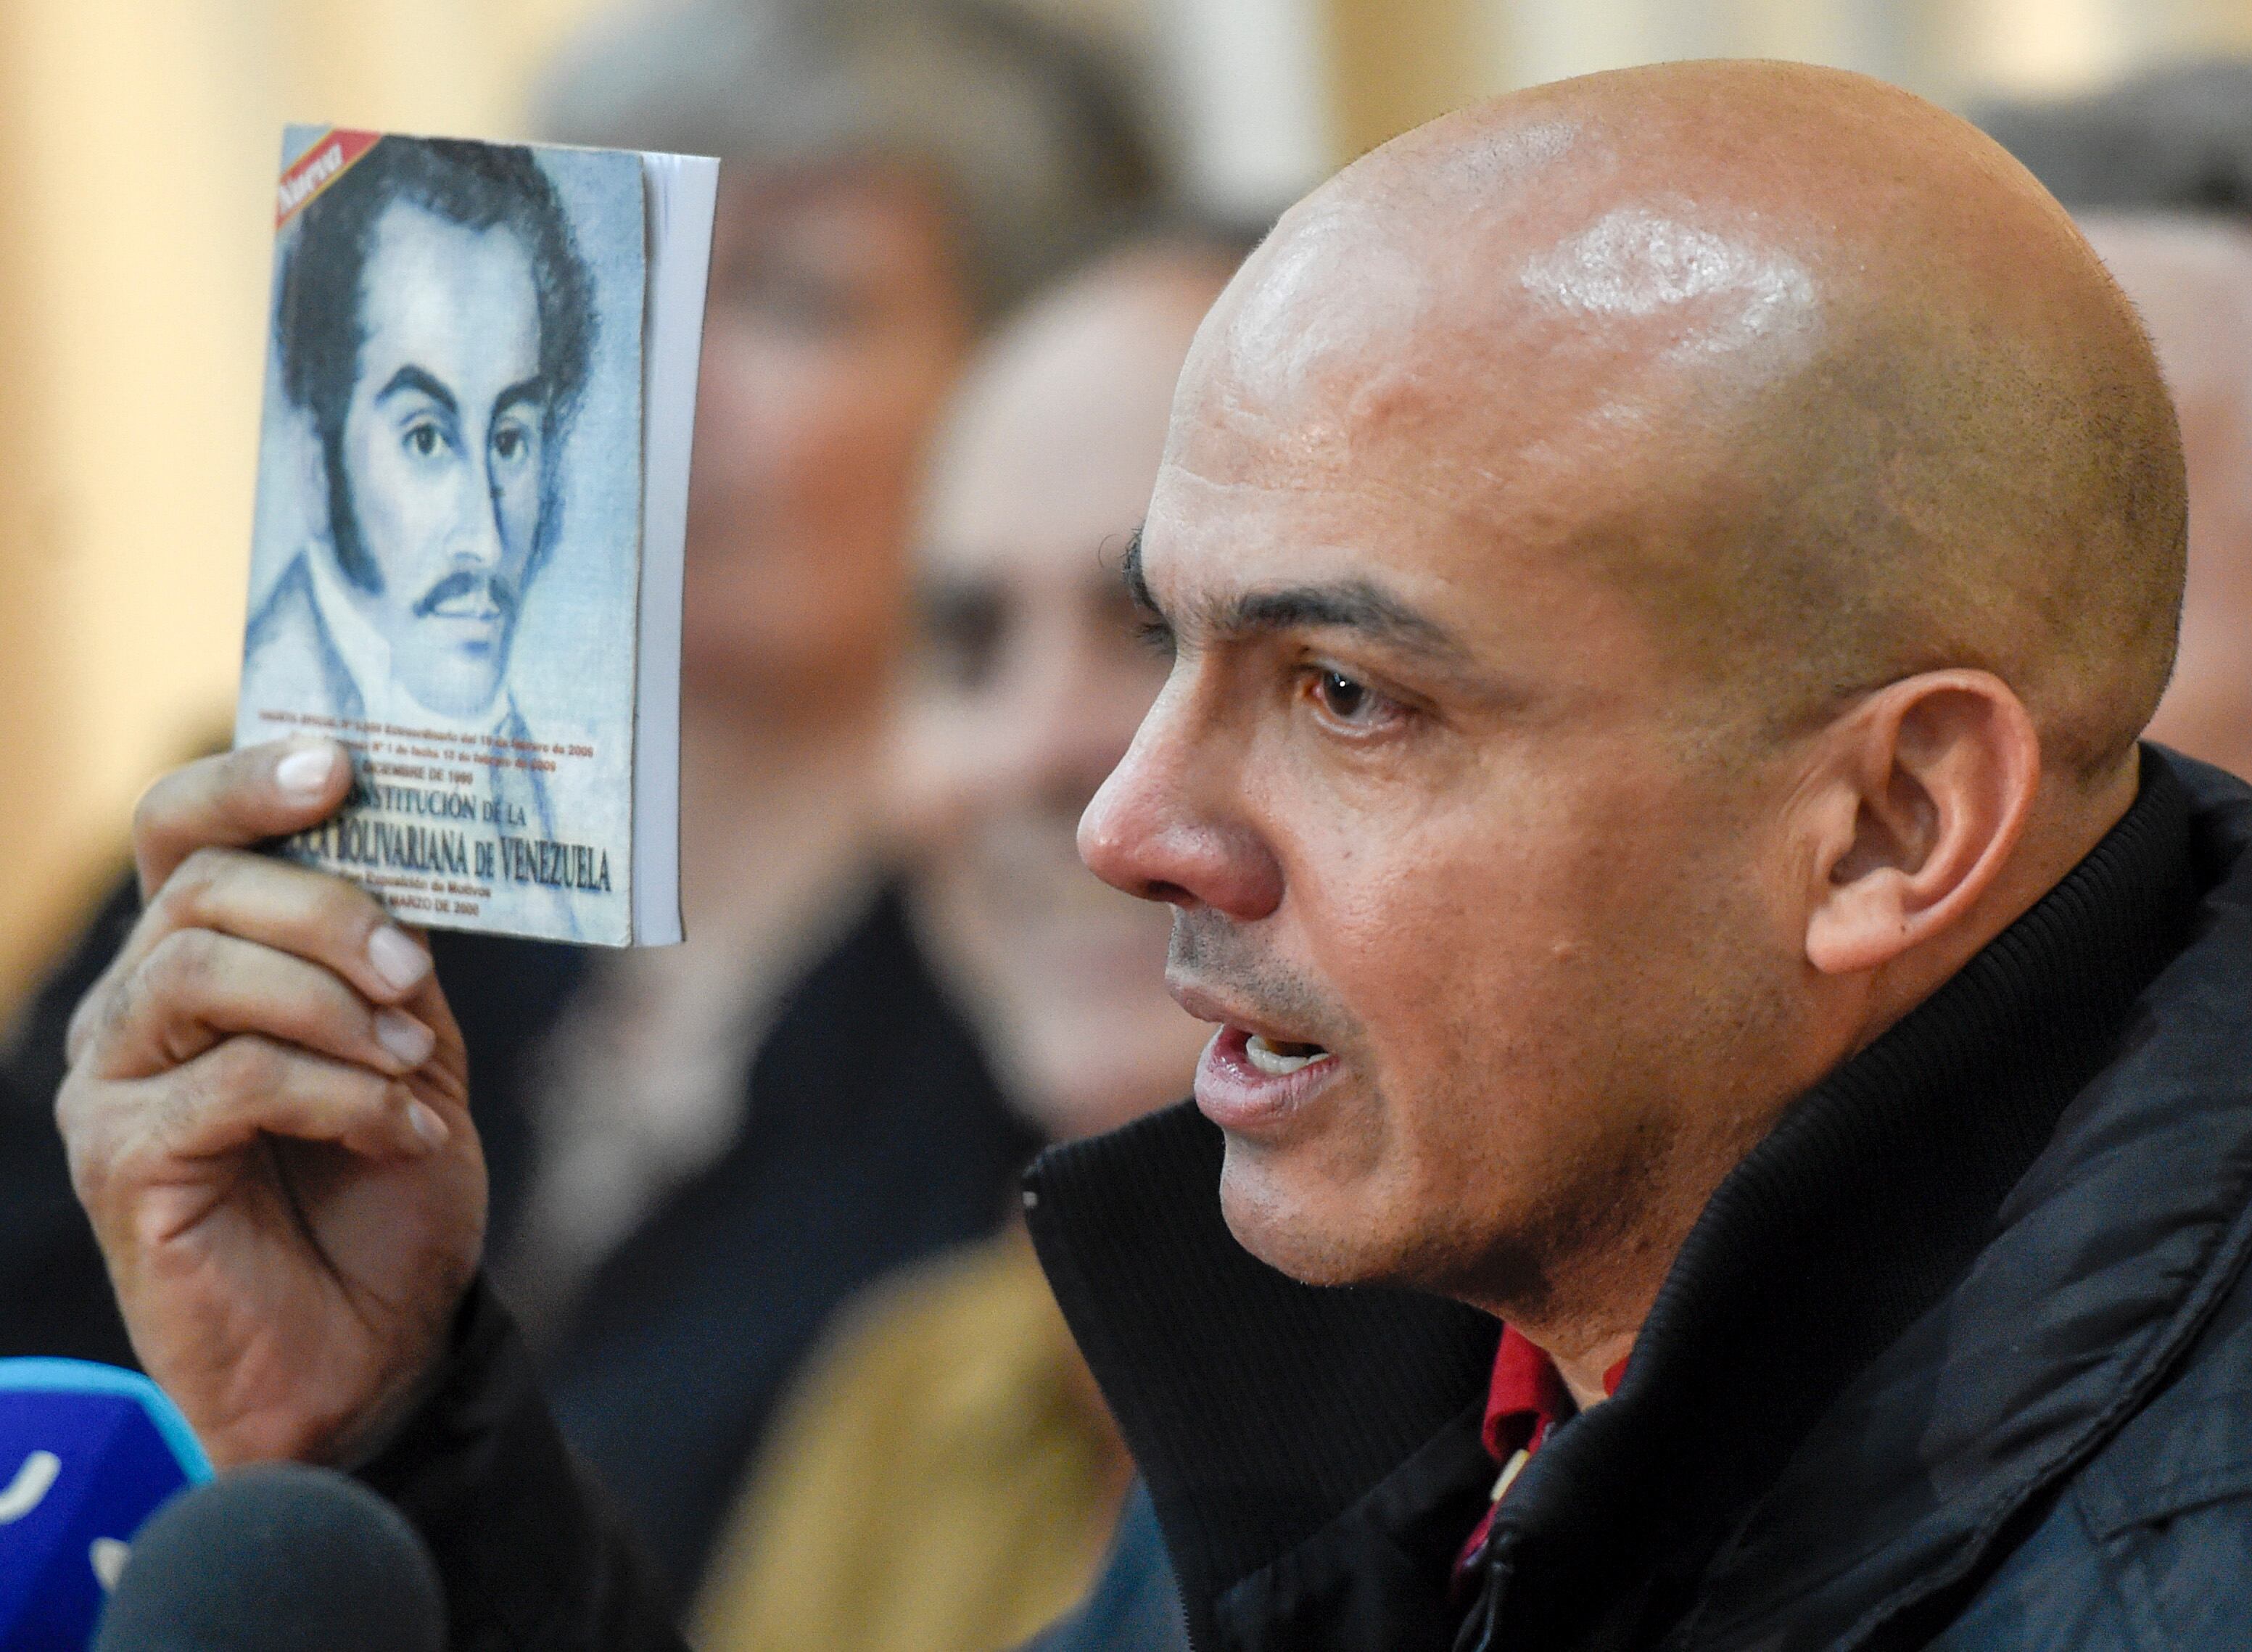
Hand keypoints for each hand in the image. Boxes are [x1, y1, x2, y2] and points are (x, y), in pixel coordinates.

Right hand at [56, 737, 485, 1466]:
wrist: (380, 1346)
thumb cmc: (386, 1192)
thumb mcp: (411, 1045)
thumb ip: (389, 954)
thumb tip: (405, 855)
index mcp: (198, 960)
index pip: (179, 831)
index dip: (245, 782)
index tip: (339, 764)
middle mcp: (131, 1009)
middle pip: (199, 891)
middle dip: (326, 912)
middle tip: (413, 972)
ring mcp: (111, 1085)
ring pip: (200, 973)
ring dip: (330, 1005)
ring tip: (410, 1061)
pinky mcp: (119, 1163)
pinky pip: (228, 1080)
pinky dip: (336, 1092)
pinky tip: (397, 1129)